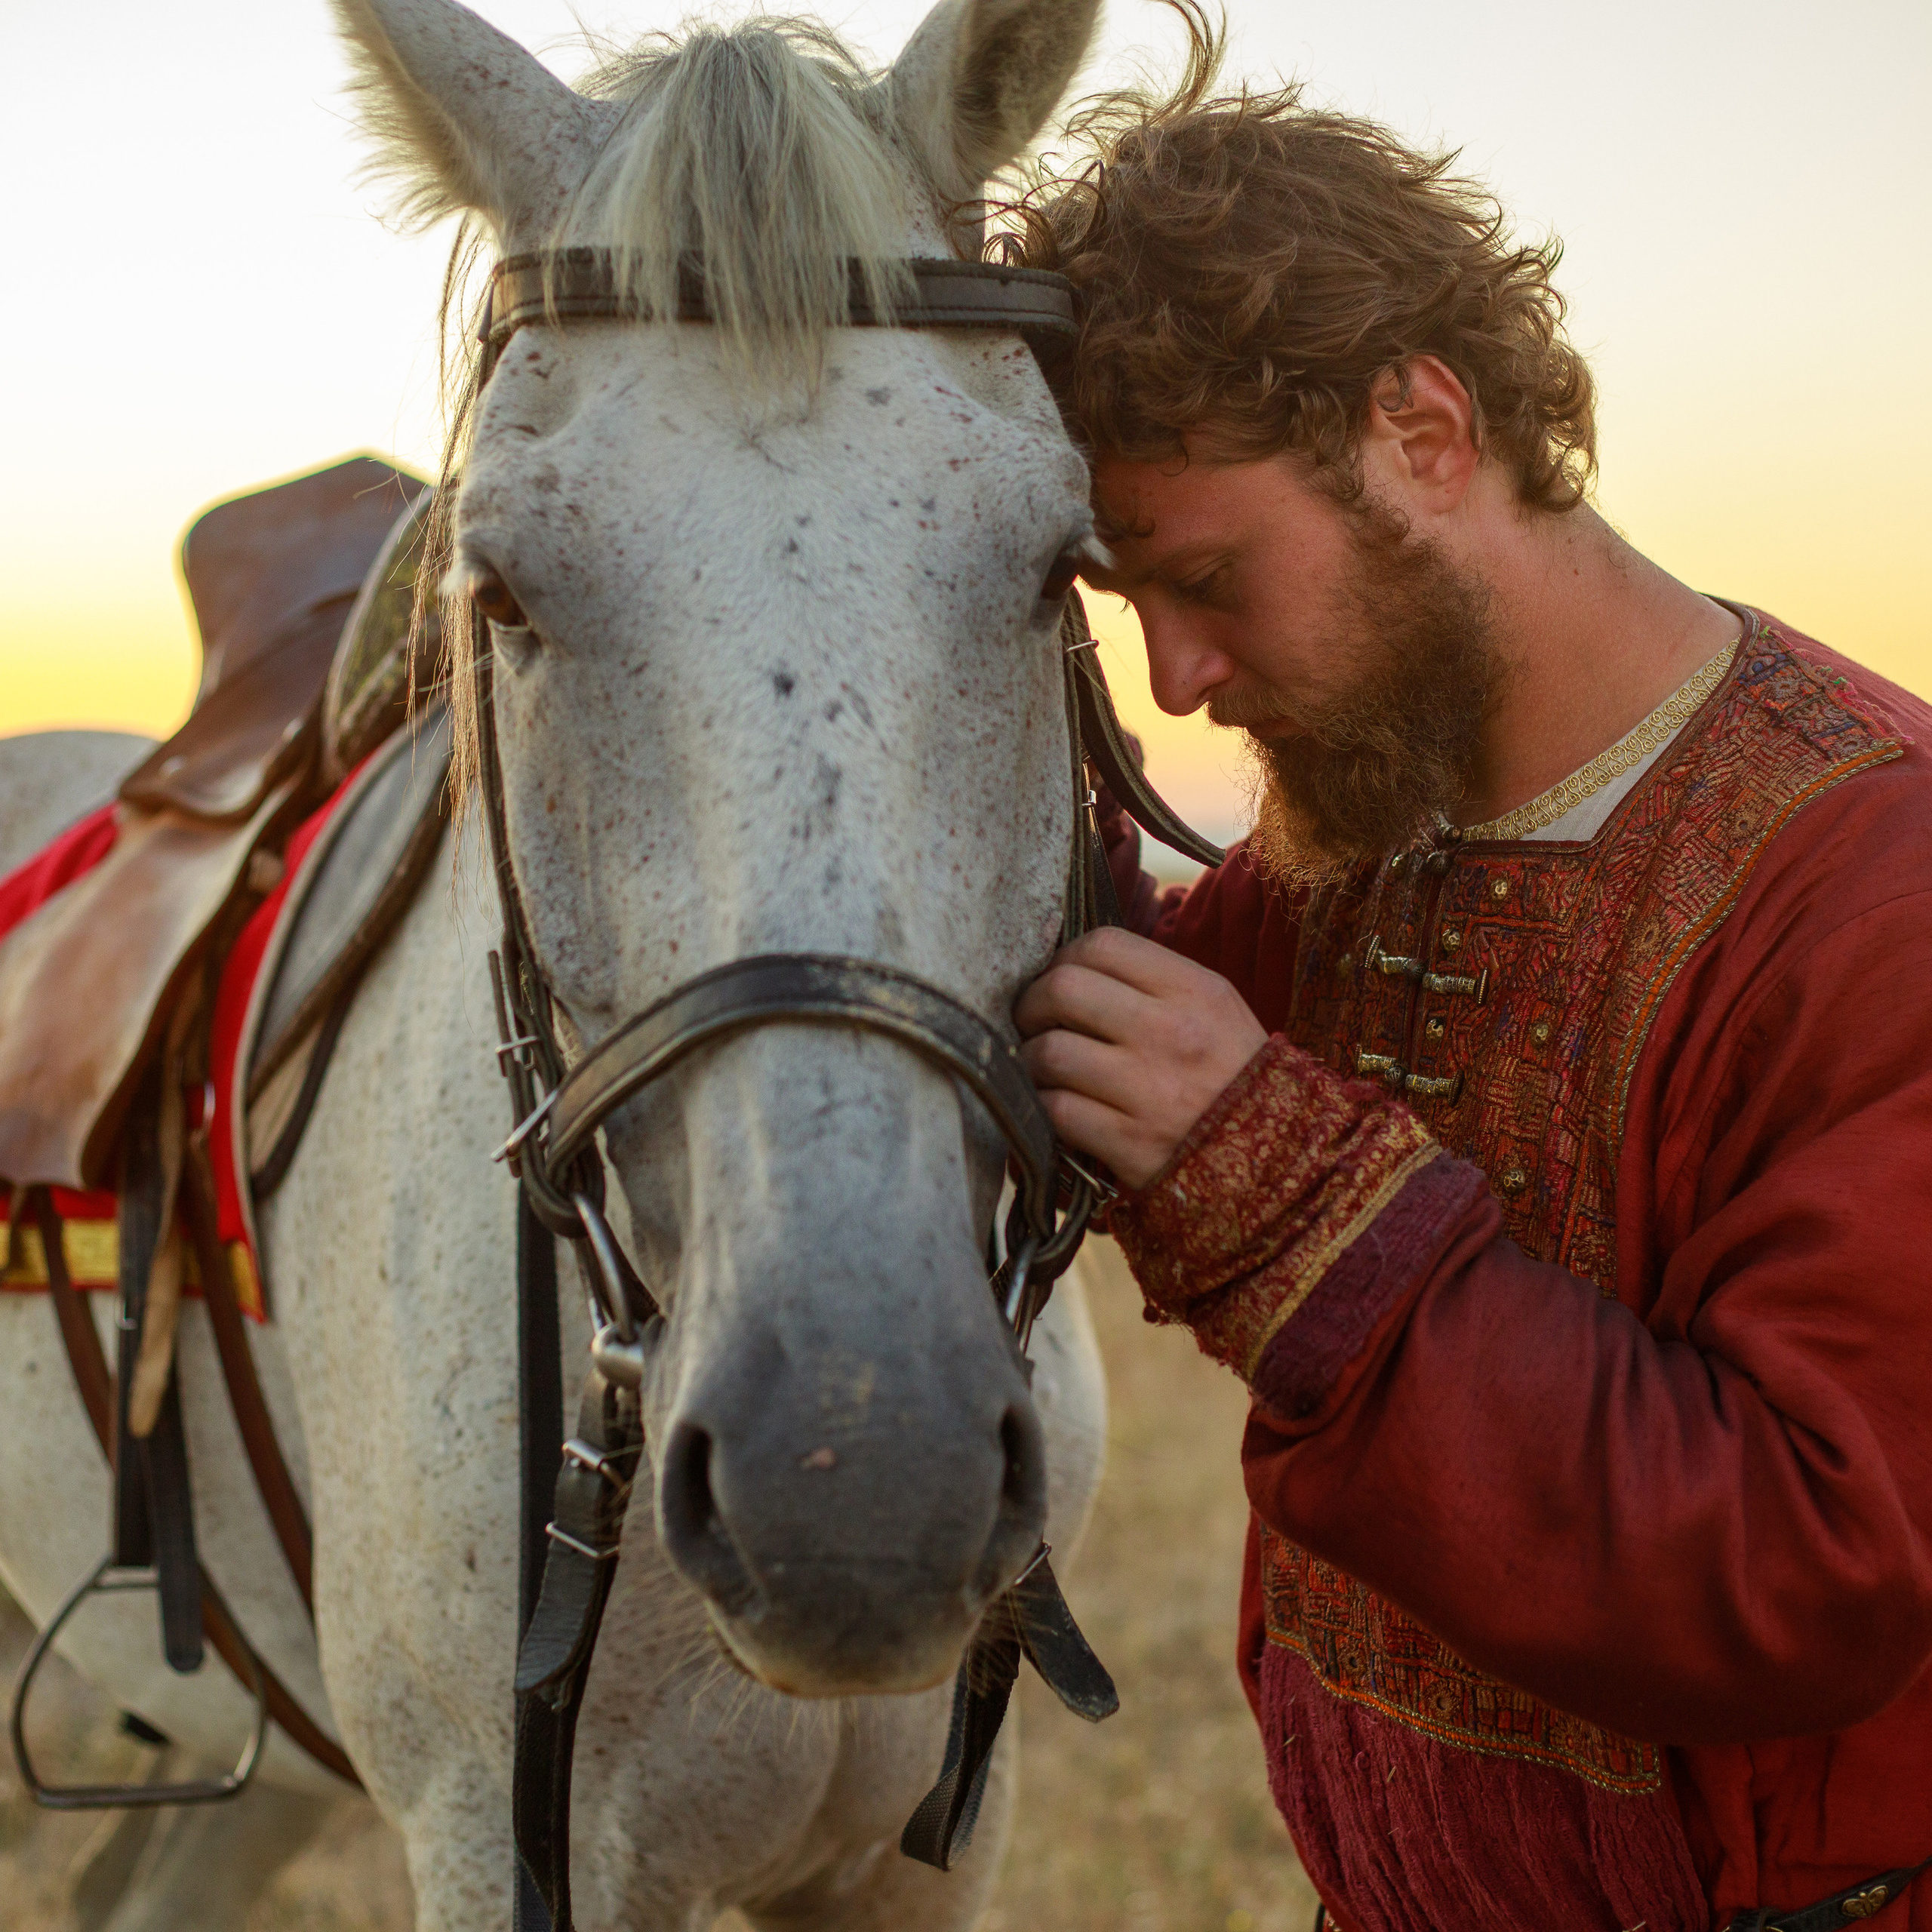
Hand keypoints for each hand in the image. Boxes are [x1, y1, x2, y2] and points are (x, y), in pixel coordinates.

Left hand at [1014, 928, 1268, 1190]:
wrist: (1280, 1164)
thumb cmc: (1235, 1080)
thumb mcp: (1217, 1012)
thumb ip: (1155, 982)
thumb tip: (1074, 965)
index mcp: (1195, 991)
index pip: (1103, 945)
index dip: (1064, 958)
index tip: (1058, 978)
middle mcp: (1171, 1033)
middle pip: (1064, 989)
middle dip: (1031, 1004)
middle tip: (1032, 1021)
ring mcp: (1149, 1090)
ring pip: (1049, 1052)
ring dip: (1028, 1059)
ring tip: (1037, 1066)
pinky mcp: (1130, 1143)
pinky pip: (1056, 1110)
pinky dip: (1041, 1106)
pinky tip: (1053, 1106)